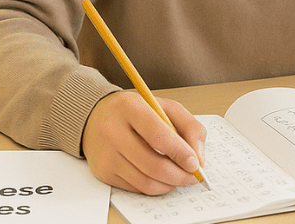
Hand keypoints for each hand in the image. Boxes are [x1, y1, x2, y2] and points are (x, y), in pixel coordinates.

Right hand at [81, 91, 206, 194]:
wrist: (96, 117)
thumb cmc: (135, 112)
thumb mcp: (165, 107)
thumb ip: (189, 126)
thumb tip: (198, 157)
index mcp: (130, 108)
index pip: (158, 136)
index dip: (180, 153)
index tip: (196, 163)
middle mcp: (113, 131)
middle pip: (153, 165)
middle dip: (180, 175)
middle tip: (193, 176)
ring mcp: (106, 154)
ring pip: (146, 182)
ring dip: (170, 184)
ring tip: (180, 176)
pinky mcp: (103, 172)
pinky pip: (136, 188)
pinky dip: (155, 186)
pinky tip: (161, 177)